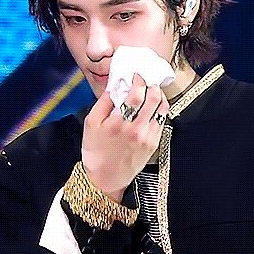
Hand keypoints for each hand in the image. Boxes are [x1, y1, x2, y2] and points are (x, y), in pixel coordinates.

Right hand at [81, 73, 168, 201]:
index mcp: (119, 123)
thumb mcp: (90, 123)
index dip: (139, 80)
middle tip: (145, 81)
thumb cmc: (95, 151)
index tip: (136, 75)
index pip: (137, 94)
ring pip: (163, 109)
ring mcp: (148, 137)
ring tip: (151, 92)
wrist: (105, 178)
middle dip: (151, 85)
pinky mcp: (154, 143)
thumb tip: (114, 85)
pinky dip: (159, 110)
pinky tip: (152, 107)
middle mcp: (137, 129)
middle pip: (154, 99)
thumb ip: (103, 101)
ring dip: (159, 96)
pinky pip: (162, 121)